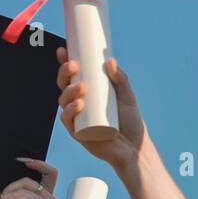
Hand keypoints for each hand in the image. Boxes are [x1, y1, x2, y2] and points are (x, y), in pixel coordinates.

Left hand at [0, 159, 58, 198]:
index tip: (22, 162)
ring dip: (7, 195)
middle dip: (11, 187)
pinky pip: (19, 196)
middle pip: (28, 180)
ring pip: (22, 189)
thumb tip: (10, 183)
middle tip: (0, 197)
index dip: (38, 163)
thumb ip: (18, 192)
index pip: (50, 173)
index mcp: (47, 197)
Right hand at [57, 48, 146, 172]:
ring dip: (69, 91)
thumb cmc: (130, 123)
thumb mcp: (127, 97)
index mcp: (88, 93)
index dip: (64, 63)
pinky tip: (79, 105)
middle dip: (64, 74)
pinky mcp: (77, 133)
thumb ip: (121, 79)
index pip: (72, 76)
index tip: (64, 50)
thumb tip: (110, 61)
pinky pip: (68, 120)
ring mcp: (77, 118)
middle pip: (64, 86)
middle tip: (73, 66)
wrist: (134, 148)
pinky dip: (71, 111)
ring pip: (63, 101)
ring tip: (82, 87)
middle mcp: (78, 104)